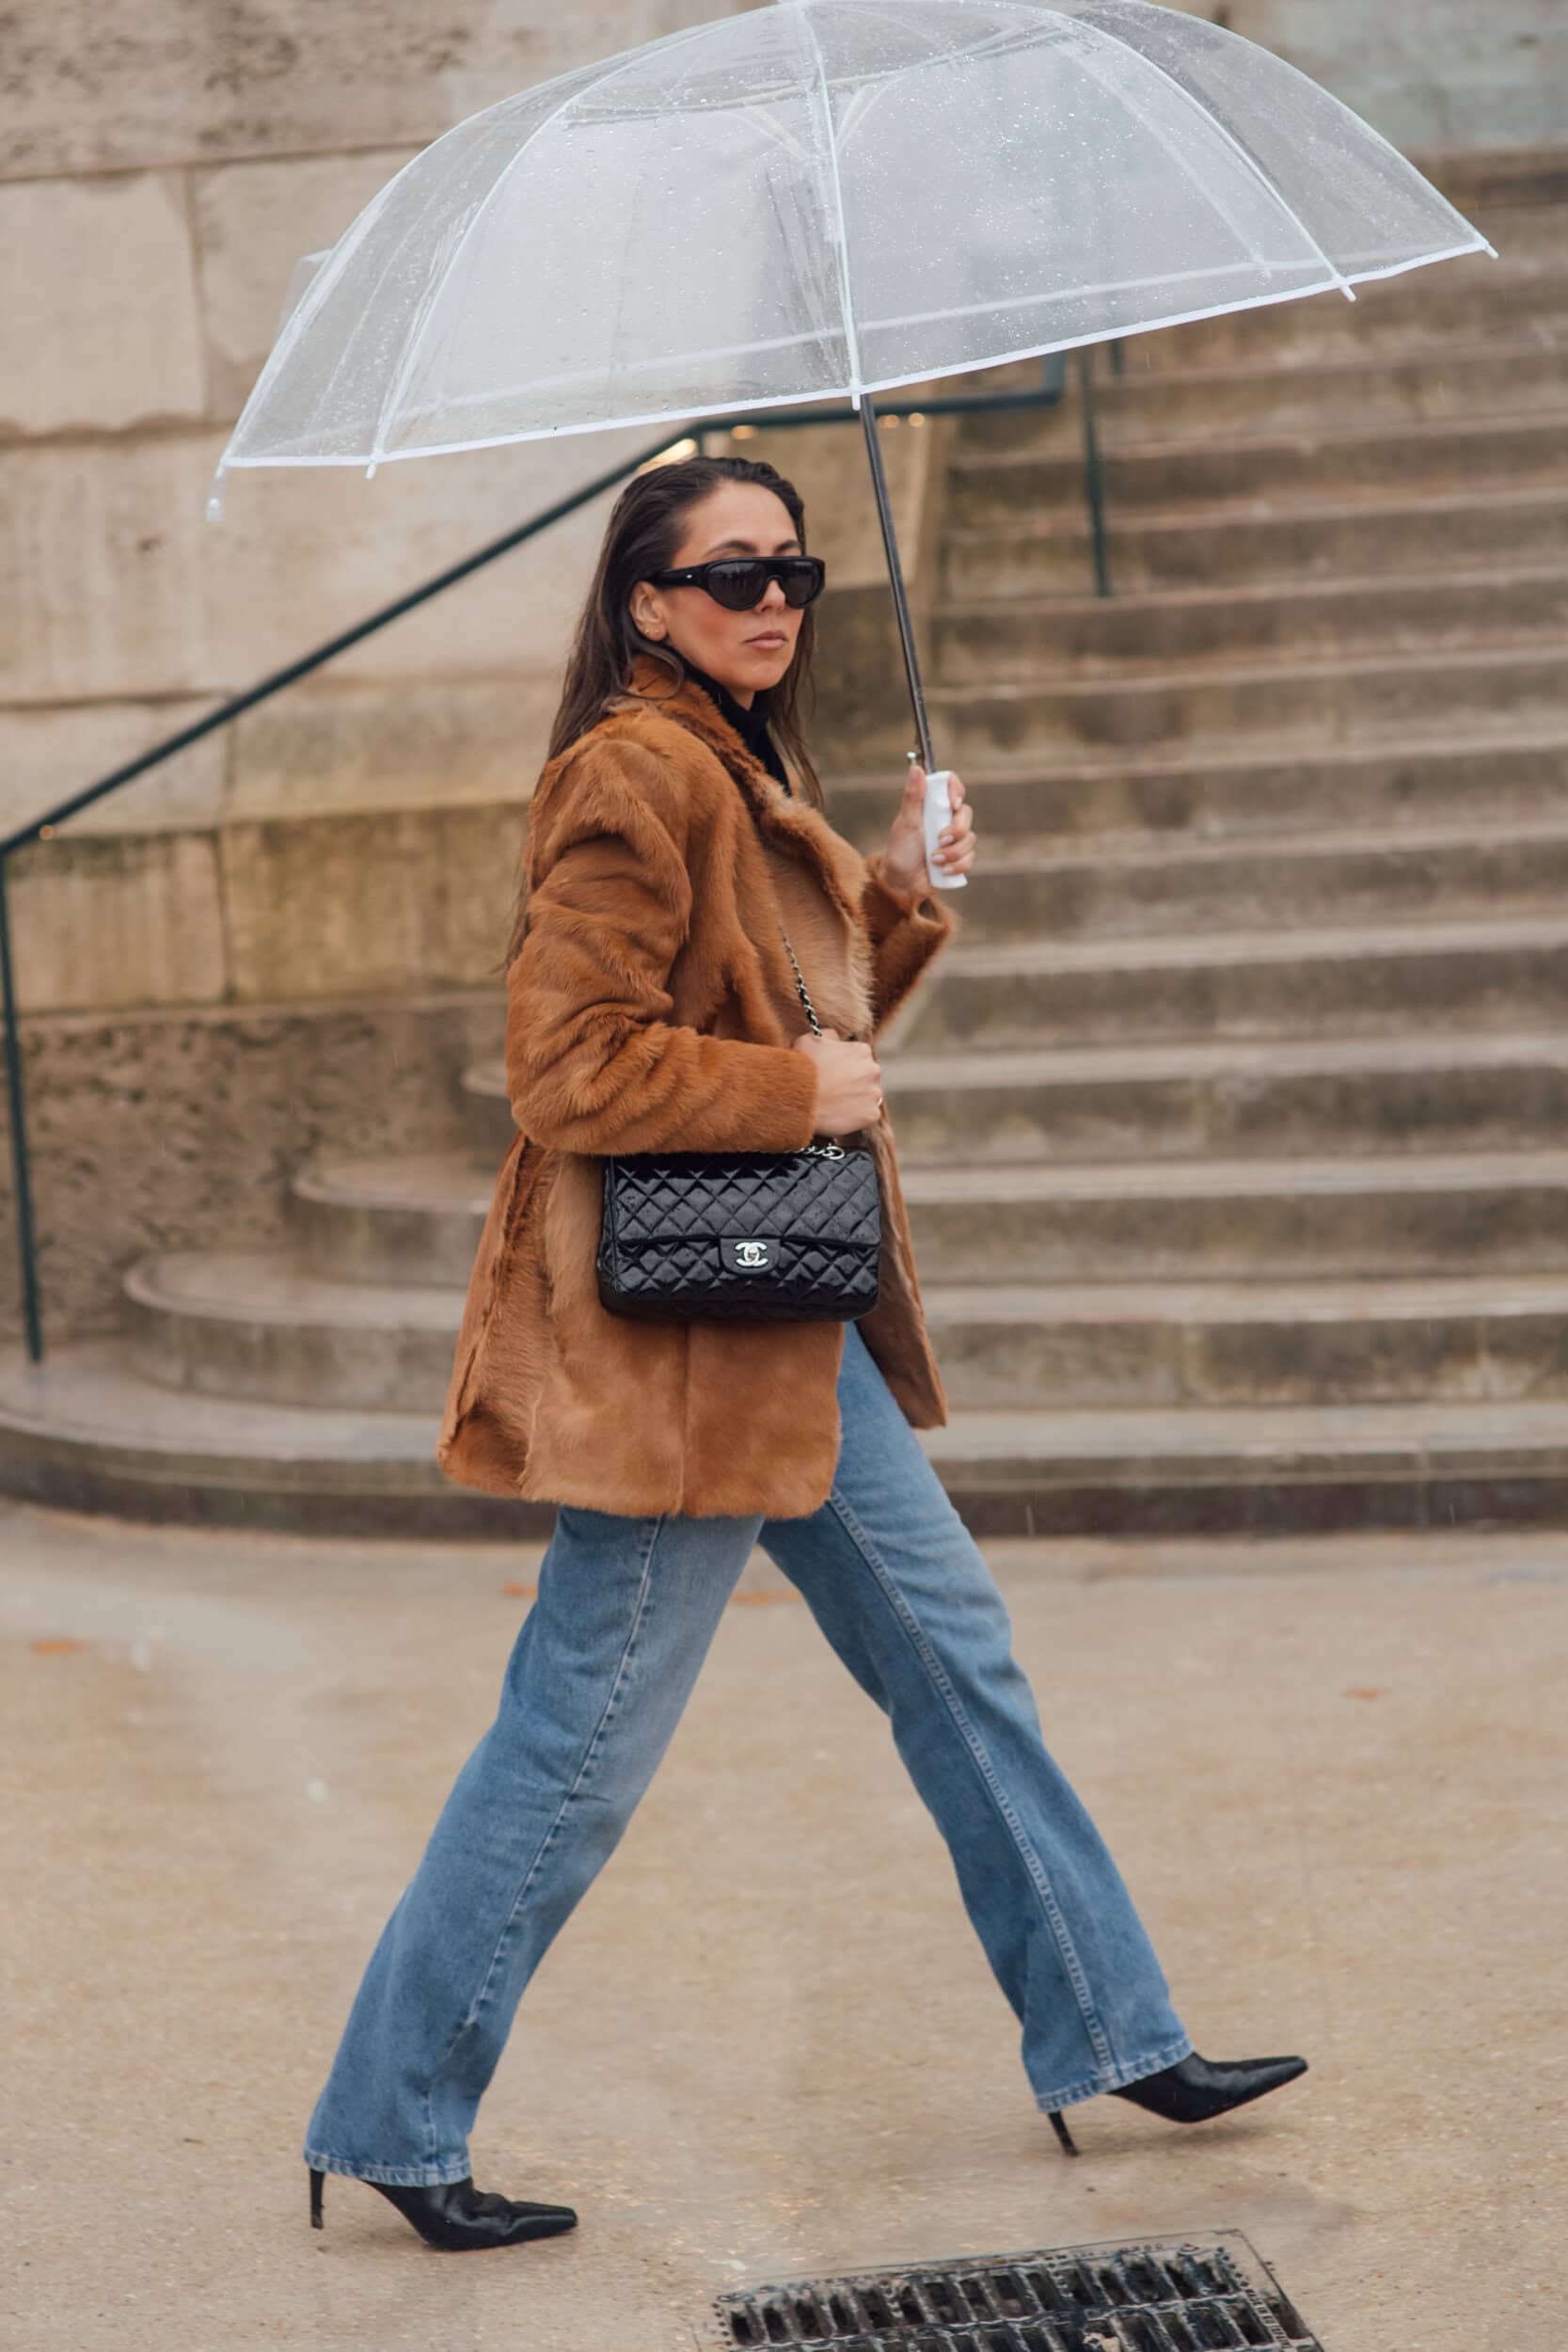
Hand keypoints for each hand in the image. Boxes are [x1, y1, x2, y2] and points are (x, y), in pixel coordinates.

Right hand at [792, 1026, 883, 1133]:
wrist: (796, 1097)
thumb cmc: (802, 1067)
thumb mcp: (810, 1040)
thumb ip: (828, 1035)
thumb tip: (835, 1038)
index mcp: (862, 1051)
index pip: (859, 1058)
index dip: (844, 1066)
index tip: (833, 1073)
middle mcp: (873, 1070)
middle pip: (866, 1077)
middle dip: (853, 1083)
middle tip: (834, 1090)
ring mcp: (874, 1094)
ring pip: (869, 1097)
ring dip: (856, 1100)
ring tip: (835, 1104)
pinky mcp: (871, 1115)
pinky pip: (868, 1117)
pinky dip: (857, 1118)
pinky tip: (840, 1115)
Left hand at [880, 760, 976, 898]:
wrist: (901, 884)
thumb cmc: (900, 851)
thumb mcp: (906, 823)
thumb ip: (913, 797)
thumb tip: (916, 769)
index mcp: (932, 807)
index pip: (952, 787)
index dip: (956, 790)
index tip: (953, 803)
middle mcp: (945, 820)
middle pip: (966, 814)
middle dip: (955, 830)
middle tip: (939, 840)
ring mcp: (953, 840)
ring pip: (970, 839)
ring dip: (953, 852)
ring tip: (934, 860)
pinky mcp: (958, 859)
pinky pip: (969, 858)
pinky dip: (956, 866)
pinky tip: (942, 871)